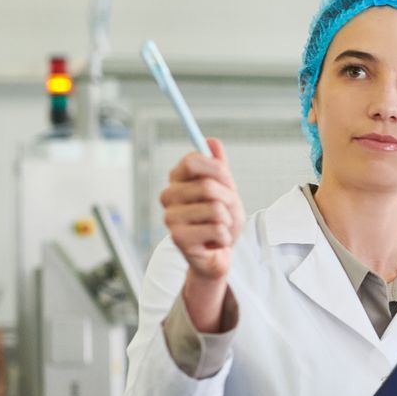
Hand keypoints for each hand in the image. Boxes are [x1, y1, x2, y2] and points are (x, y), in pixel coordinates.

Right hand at [161, 137, 245, 289]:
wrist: (218, 254)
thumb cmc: (220, 220)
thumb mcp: (225, 190)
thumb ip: (219, 167)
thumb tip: (212, 141)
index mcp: (177, 180)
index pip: (193, 160)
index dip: (217, 169)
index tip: (226, 180)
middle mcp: (168, 197)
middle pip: (207, 186)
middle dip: (228, 199)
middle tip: (225, 211)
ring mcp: (170, 218)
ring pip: (215, 209)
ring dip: (227, 220)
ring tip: (220, 227)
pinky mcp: (178, 239)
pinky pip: (217, 229)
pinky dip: (225, 236)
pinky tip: (215, 241)